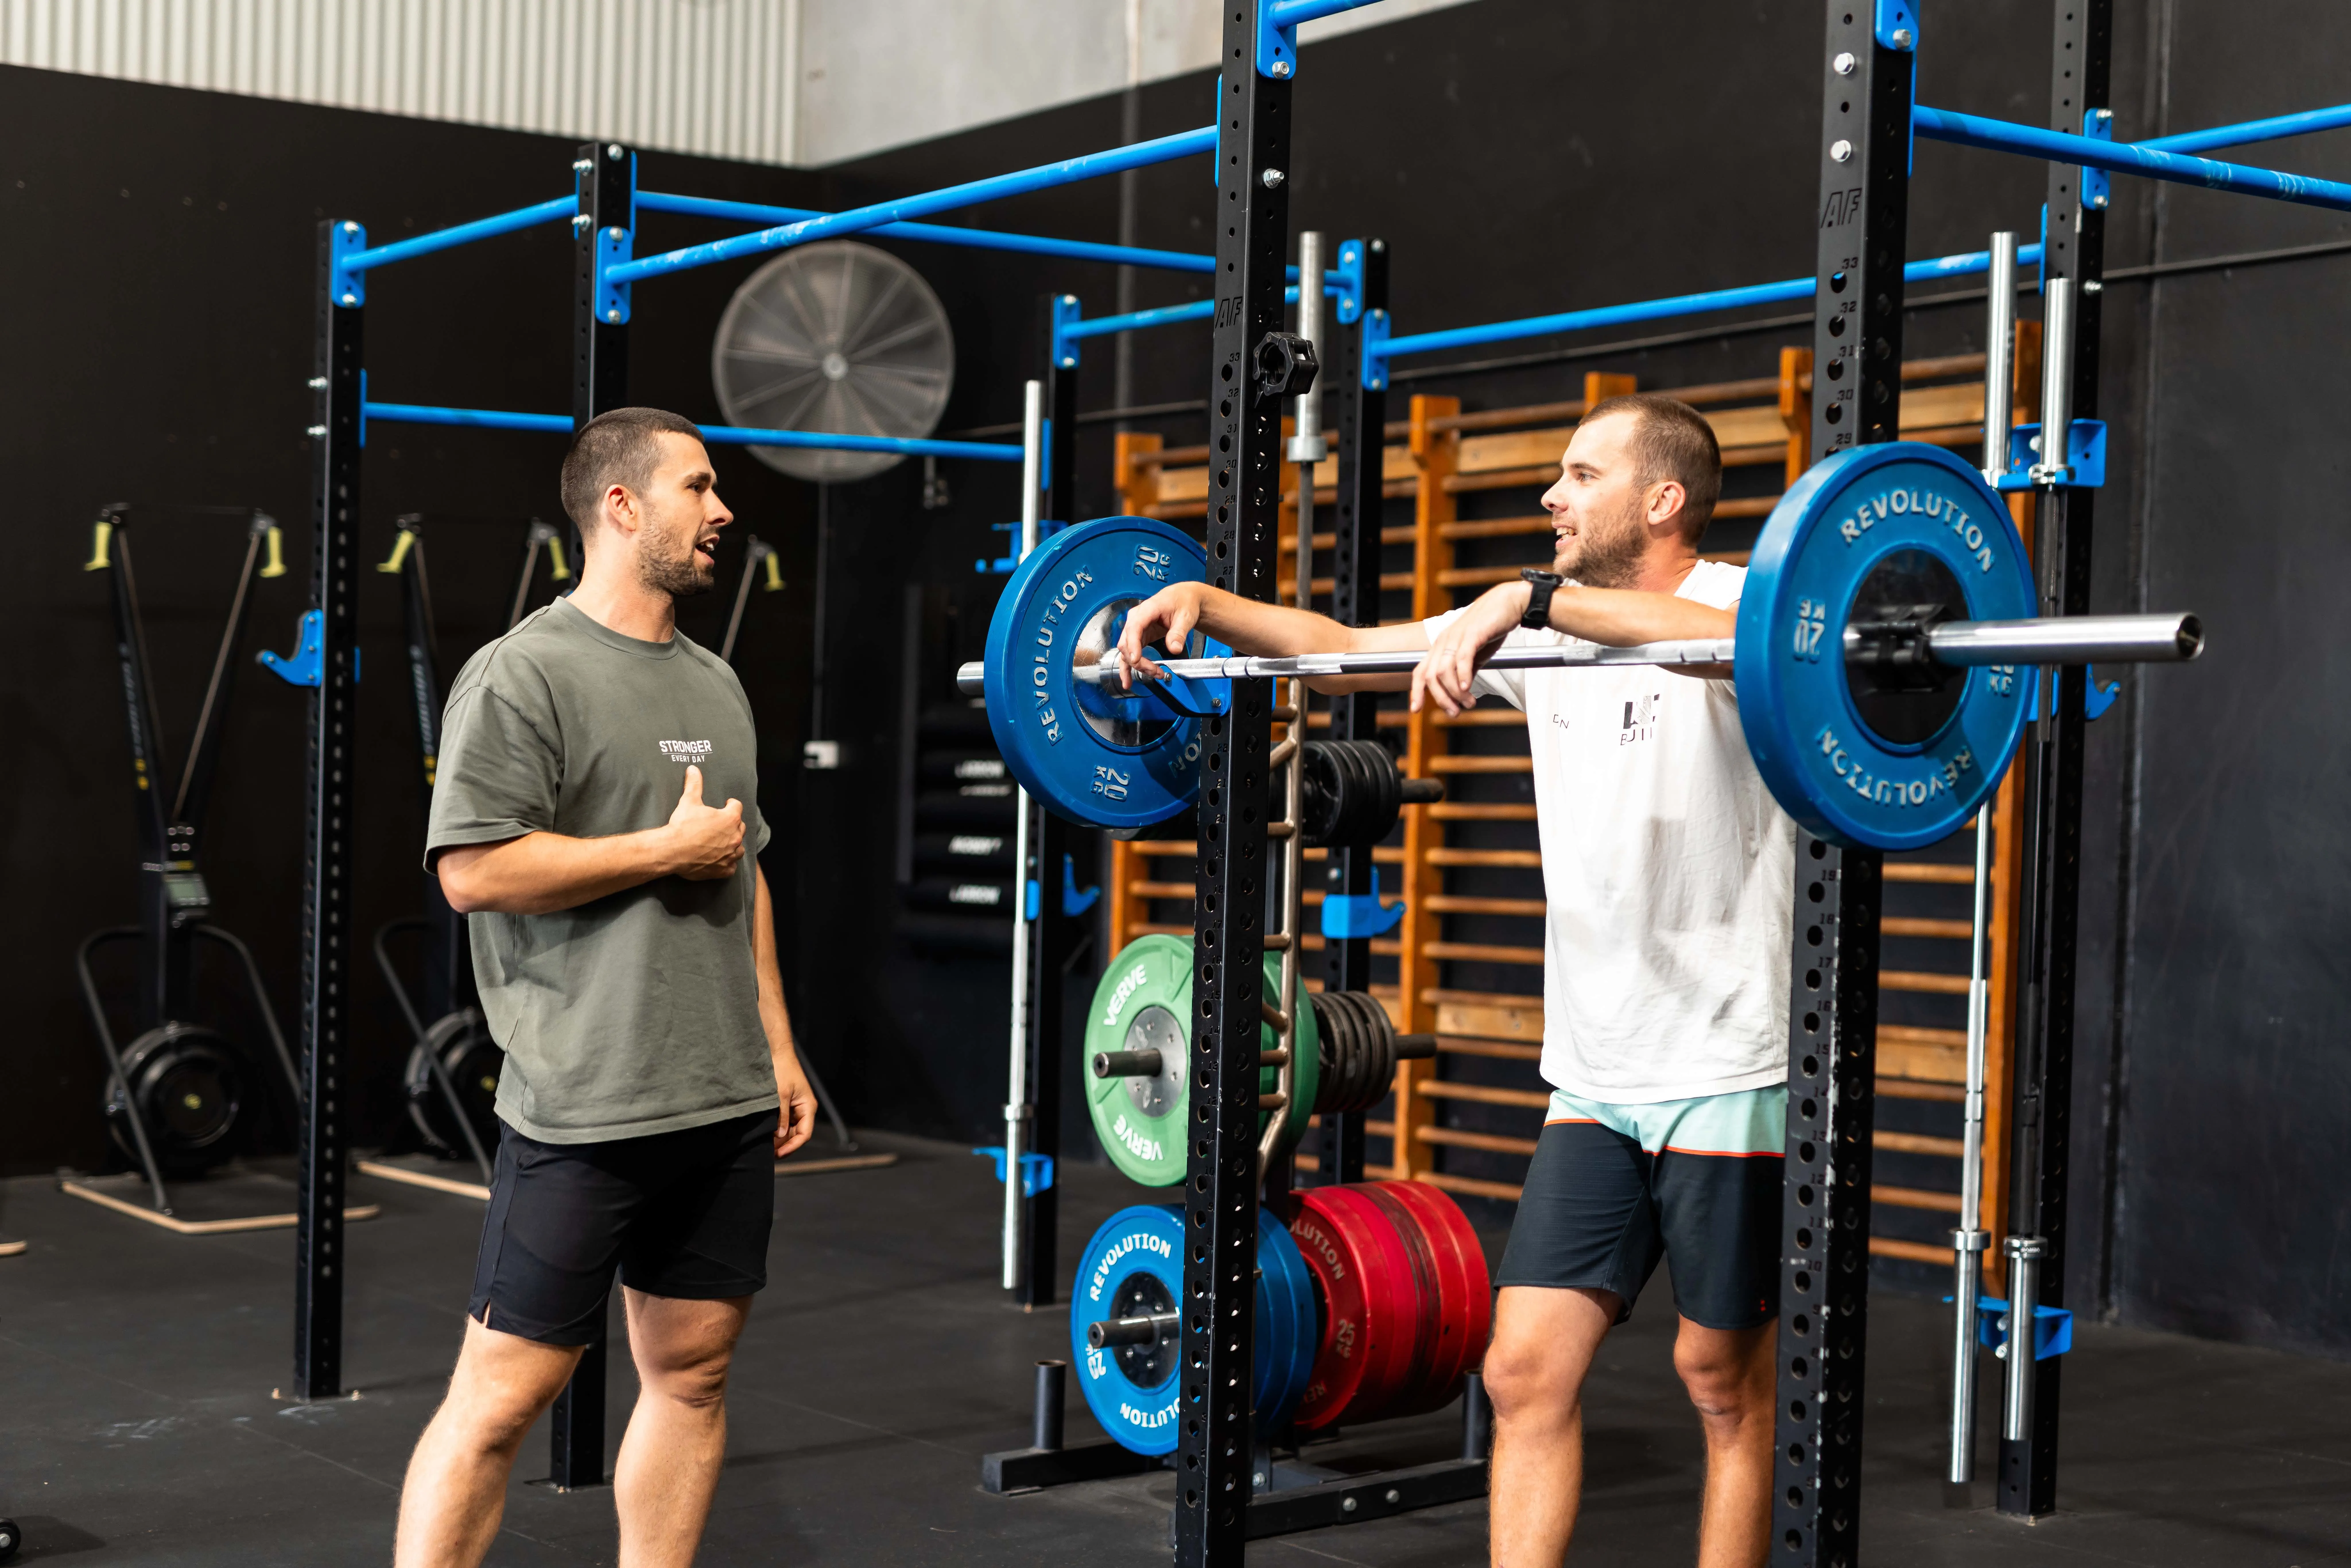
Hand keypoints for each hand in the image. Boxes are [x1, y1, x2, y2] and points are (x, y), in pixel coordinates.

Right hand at [666, 764, 744, 880]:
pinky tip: (720, 860)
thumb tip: (693, 769)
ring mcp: (731, 854)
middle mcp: (735, 837)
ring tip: (723, 842)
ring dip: (733, 844)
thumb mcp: (688, 801)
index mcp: (730, 819)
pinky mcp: (724, 870)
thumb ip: (694, 784)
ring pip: (739, 848)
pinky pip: (732, 866)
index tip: (726, 804)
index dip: (731, 804)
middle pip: (740, 827)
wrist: (672, 851)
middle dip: (732, 824)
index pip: (737, 806)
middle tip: (721, 824)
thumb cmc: (682, 826)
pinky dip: (727, 863)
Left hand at [771, 1054, 817, 1158]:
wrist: (777, 1053)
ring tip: (765, 1146)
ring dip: (779, 1138)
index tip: (779, 1154)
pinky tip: (766, 1134)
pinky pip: (783, 1122)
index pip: (805, 1134)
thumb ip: (781, 1116)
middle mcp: (804, 1109)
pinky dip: (776, 1129)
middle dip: (784, 1145)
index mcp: (808, 1107)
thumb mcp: (780, 1094)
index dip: (793, 1146)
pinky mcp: (786, 1105)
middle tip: (768, 1153)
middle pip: (797, 1134)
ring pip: (790, 1130)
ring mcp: (795, 1108)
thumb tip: (780, 1136)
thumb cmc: (782, 1070)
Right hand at [1113, 583, 1208, 688]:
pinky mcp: (1139, 637)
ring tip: (1152, 677)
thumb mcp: (1185, 616)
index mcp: (1146, 610)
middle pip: (1128, 643)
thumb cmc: (1183, 603)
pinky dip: (1129, 667)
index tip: (1136, 660)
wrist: (1184, 598)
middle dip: (1139, 661)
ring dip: (1136, 667)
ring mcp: (1135, 629)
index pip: (1134, 628)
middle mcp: (1136, 619)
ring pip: (1127, 651)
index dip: (1133, 645)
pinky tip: (1128, 680)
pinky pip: (1131, 652)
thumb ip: (1178, 632)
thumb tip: (1174, 648)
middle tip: (1157, 672)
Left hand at [1411, 582, 1531, 715]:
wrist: (1508, 603)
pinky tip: (1469, 689)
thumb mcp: (1474, 654)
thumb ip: (1465, 671)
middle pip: (1431, 676)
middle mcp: (1444, 641)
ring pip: (1445, 671)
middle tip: (1455, 712)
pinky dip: (1463, 676)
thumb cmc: (1490, 628)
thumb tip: (1462, 692)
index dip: (1416, 691)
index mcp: (1441, 646)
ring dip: (1455, 692)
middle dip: (1441, 699)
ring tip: (1469, 703)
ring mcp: (1456, 636)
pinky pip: (1462, 658)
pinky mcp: (1472, 633)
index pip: (1421, 671)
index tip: (1416, 710)